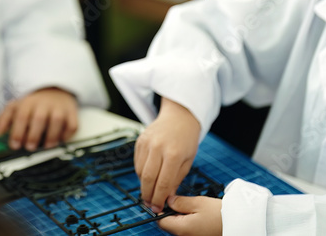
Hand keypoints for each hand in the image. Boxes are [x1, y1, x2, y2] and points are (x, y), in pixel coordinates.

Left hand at [0, 87, 78, 150]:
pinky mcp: (72, 113)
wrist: (55, 90)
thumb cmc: (33, 104)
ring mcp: (59, 108)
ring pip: (57, 121)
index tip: (14, 146)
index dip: (17, 132)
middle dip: (33, 135)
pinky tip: (60, 140)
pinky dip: (67, 134)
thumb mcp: (16, 106)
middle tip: (29, 147)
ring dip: (52, 136)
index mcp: (28, 103)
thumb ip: (4, 119)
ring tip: (46, 146)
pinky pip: (72, 125)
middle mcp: (44, 104)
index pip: (21, 116)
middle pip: (39, 118)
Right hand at [135, 98, 200, 212]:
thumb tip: (166, 198)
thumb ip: (176, 179)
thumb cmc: (186, 139)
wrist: (179, 117)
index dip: (159, 198)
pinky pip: (137, 163)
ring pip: (140, 172)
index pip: (163, 182)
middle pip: (148, 179)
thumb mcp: (187, 161)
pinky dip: (141, 173)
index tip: (158, 209)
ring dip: (143, 186)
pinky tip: (147, 178)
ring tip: (149, 194)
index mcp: (173, 154)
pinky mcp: (139, 141)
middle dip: (148, 196)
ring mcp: (147, 143)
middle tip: (150, 205)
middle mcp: (158, 148)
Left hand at [157, 196, 222, 235]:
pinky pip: (188, 230)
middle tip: (182, 202)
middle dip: (172, 213)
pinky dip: (189, 222)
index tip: (166, 200)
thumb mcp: (198, 202)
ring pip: (179, 227)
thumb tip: (168, 201)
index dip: (160, 210)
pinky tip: (198, 215)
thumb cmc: (220, 214)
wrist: (239, 224)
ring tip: (193, 208)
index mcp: (181, 229)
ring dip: (181, 217)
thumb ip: (179, 202)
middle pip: (169, 225)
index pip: (161, 221)